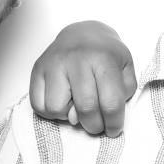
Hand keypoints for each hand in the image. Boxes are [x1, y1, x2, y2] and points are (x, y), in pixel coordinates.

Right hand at [30, 21, 136, 137]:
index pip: (111, 103)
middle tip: (98, 123)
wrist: (83, 34)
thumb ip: (120, 95)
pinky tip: (64, 102)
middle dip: (94, 125)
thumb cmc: (107, 55)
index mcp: (103, 59)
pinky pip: (38, 105)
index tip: (114, 129)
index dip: (114, 123)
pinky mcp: (37, 70)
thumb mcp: (126, 70)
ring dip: (70, 117)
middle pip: (85, 108)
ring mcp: (53, 64)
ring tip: (78, 106)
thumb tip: (93, 115)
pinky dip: (51, 112)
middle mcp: (76, 60)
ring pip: (57, 108)